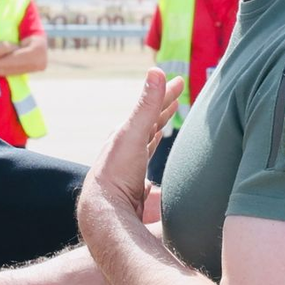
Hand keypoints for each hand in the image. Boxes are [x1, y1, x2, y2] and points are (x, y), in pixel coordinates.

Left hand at [79, 71, 180, 222]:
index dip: (165, 94)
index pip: (149, 109)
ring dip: (156, 134)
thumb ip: (147, 105)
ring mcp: (130, 172)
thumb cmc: (117, 172)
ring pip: (146, 147)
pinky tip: (154, 171)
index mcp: (125, 135)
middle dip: (161, 111)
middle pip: (147, 126)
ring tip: (164, 125)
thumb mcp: (134, 134)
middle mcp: (126, 151)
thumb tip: (157, 70)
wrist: (106, 215)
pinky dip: (153, 166)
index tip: (179, 81)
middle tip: (175, 97)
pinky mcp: (137, 194)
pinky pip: (148, 174)